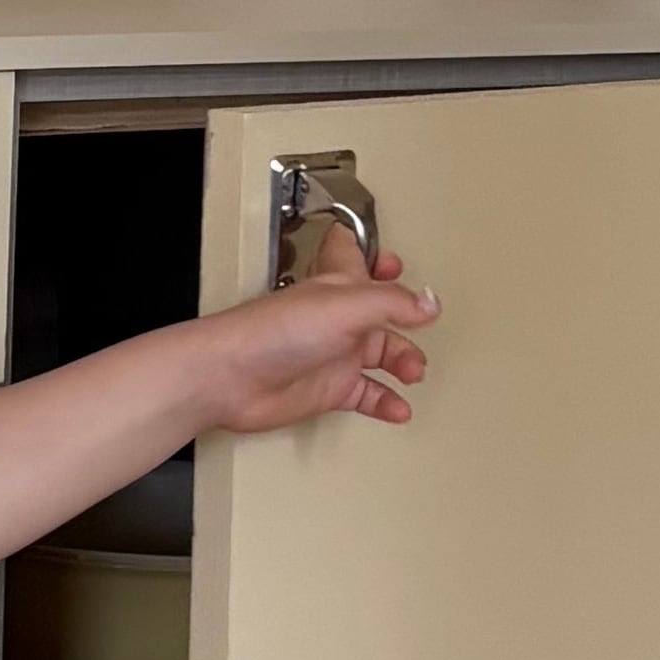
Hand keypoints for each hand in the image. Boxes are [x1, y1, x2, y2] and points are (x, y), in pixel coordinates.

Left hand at [193, 227, 437, 434]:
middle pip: (380, 310)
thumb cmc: (270, 333)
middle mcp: (336, 317)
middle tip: (422, 325)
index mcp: (338, 284)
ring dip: (404, 362)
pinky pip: (366, 394)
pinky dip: (386, 402)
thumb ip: (392, 302)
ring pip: (380, 354)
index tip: (396, 259)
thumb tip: (429, 303)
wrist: (231, 379)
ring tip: (414, 372)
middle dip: (405, 318)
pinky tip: (398, 409)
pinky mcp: (327, 389)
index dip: (373, 251)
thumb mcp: (345, 306)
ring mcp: (332, 354)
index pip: (354, 253)